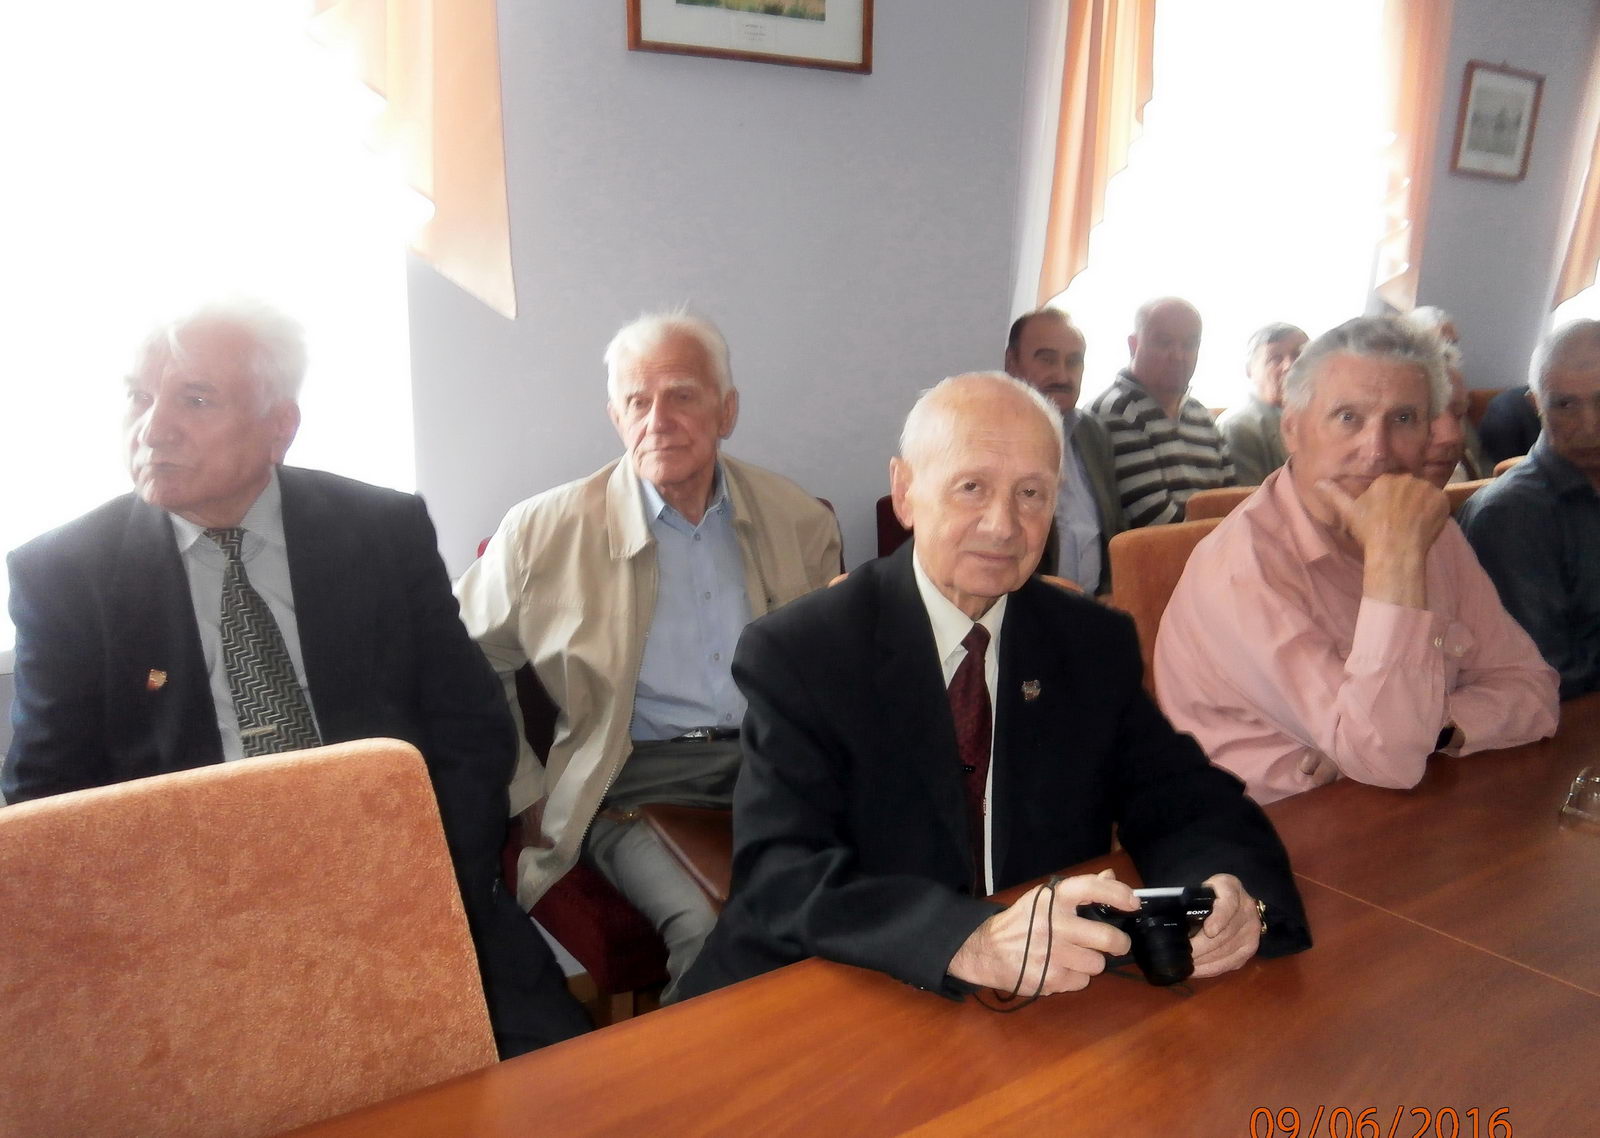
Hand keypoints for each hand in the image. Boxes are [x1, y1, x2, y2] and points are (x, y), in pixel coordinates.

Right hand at [946, 870, 1136, 994]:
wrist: (985, 951)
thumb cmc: (1020, 923)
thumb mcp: (1044, 899)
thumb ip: (1079, 890)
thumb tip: (1110, 876)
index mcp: (1051, 899)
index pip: (1092, 888)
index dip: (1118, 894)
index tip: (1133, 903)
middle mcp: (1053, 924)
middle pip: (1107, 938)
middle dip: (1118, 943)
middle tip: (1116, 944)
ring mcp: (1052, 954)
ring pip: (1097, 964)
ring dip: (1091, 962)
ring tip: (1074, 956)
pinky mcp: (1049, 979)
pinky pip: (1081, 981)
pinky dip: (1075, 977)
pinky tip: (1059, 968)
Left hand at [1189, 873, 1261, 978]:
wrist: (1235, 900)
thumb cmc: (1210, 894)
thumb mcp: (1200, 887)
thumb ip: (1190, 898)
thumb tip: (1171, 917)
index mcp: (1231, 888)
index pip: (1228, 904)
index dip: (1219, 919)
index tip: (1209, 931)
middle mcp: (1246, 910)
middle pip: (1224, 934)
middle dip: (1200, 947)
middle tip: (1181, 954)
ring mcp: (1251, 931)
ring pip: (1226, 951)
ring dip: (1204, 961)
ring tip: (1185, 965)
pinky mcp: (1249, 949)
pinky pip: (1230, 963)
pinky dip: (1211, 969)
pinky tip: (1197, 970)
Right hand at [1318, 475, 1446, 608]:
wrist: (1395, 550)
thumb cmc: (1370, 532)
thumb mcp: (1348, 512)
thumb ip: (1334, 494)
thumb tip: (1317, 482)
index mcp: (1386, 479)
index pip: (1390, 485)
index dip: (1389, 501)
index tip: (1386, 516)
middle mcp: (1408, 478)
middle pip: (1408, 488)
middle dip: (1405, 501)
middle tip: (1400, 521)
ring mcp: (1427, 489)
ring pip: (1424, 494)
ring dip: (1420, 505)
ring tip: (1413, 524)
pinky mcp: (1442, 500)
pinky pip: (1439, 503)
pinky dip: (1434, 512)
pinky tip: (1424, 525)